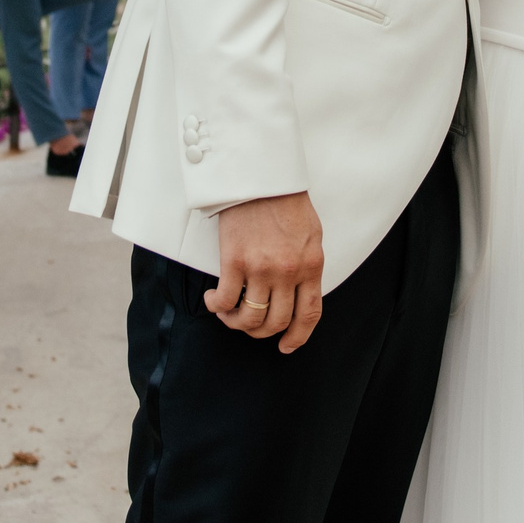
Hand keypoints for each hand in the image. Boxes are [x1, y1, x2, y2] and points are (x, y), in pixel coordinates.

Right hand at [208, 192, 324, 352]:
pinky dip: (216, 307)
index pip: (309, 314)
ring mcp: (261, 268)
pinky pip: (225, 300)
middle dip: (262, 332)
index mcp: (311, 265)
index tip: (286, 346)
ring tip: (228, 314)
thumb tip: (300, 292)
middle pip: (276, 321)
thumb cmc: (285, 200)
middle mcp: (288, 272)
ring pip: (250, 317)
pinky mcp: (235, 261)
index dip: (297, 337)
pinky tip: (212, 301)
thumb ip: (307, 265)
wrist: (260, 175)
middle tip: (249, 326)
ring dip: (236, 323)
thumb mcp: (311, 235)